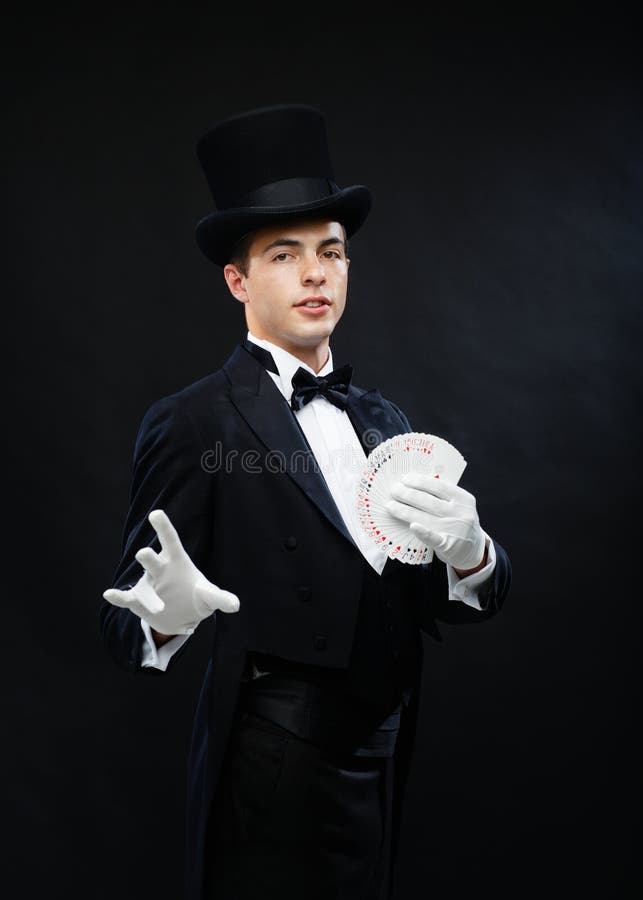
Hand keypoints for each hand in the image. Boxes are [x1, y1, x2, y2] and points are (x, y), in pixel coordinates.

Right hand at [103, 509, 239, 634]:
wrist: (181, 614)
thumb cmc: (195, 595)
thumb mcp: (209, 596)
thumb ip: (220, 598)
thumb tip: (236, 605)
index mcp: (176, 560)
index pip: (170, 541)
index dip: (163, 527)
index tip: (156, 513)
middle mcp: (159, 569)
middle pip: (153, 560)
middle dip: (148, 557)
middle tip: (143, 553)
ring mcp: (148, 584)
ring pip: (143, 583)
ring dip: (147, 594)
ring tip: (158, 608)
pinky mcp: (139, 601)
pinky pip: (127, 598)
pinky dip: (118, 597)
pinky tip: (109, 594)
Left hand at [385, 474, 485, 571]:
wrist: (473, 549)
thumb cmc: (458, 523)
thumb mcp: (458, 506)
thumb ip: (443, 497)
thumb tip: (413, 485)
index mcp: (464, 499)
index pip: (439, 487)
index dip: (420, 482)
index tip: (405, 478)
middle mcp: (461, 514)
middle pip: (429, 501)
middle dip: (408, 494)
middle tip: (394, 489)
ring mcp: (455, 530)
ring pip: (426, 517)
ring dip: (405, 510)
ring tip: (391, 505)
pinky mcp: (448, 546)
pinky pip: (433, 538)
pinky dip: (422, 532)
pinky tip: (412, 526)